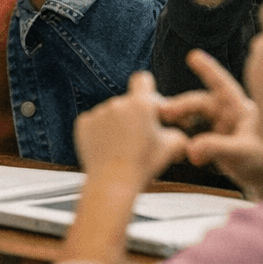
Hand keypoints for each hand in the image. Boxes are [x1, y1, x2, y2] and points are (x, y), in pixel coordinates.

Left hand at [74, 72, 189, 185]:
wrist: (112, 184)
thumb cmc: (143, 165)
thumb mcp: (171, 148)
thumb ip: (179, 133)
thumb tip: (179, 131)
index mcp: (140, 104)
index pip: (143, 79)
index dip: (148, 90)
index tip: (150, 105)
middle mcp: (117, 102)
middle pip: (128, 101)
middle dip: (135, 115)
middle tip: (141, 136)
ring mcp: (98, 112)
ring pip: (111, 113)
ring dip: (118, 124)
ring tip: (123, 146)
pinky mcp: (82, 123)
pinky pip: (95, 122)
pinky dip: (101, 131)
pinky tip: (107, 147)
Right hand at [161, 50, 262, 201]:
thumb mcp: (242, 153)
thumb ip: (217, 148)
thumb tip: (190, 150)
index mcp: (238, 108)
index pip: (222, 84)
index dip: (208, 69)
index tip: (193, 55)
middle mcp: (225, 112)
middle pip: (199, 103)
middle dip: (180, 105)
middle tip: (163, 113)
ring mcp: (216, 125)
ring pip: (191, 116)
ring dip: (178, 119)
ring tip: (163, 126)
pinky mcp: (209, 139)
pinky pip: (190, 133)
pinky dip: (180, 136)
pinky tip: (173, 144)